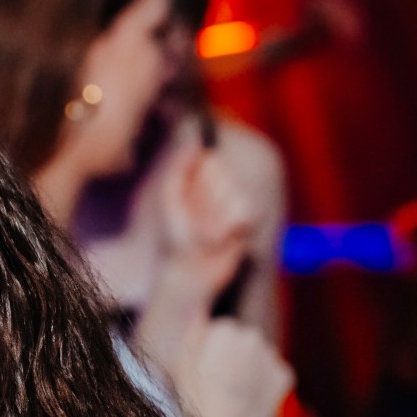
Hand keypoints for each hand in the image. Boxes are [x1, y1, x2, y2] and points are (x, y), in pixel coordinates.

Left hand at [151, 131, 259, 303]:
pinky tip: (220, 240)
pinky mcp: (245, 225)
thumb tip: (196, 145)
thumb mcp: (170, 199)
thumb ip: (179, 169)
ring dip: (219, 216)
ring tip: (206, 234)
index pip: (212, 161)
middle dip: (210, 198)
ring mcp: (232, 207)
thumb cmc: (173, 236)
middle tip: (197, 220)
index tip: (189, 197)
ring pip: (237, 195)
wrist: (188, 271)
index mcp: (198, 182)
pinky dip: (231, 227)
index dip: (201, 178)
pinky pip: (247, 214)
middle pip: (226, 176)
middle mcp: (217, 192)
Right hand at [175, 316, 292, 416]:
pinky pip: (273, 374)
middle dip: (235, 357)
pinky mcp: (284, 374)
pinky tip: (250, 399)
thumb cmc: (195, 399)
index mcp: (225, 329)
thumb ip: (193, 336)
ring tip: (236, 393)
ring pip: (259, 357)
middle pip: (243, 342)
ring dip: (251, 369)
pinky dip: (264, 384)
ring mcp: (271, 355)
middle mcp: (252, 336)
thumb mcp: (181, 364)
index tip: (207, 371)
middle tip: (222, 383)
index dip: (212, 352)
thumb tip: (201, 317)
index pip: (221, 332)